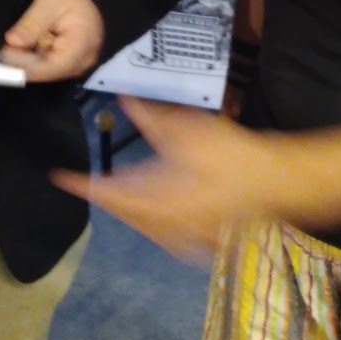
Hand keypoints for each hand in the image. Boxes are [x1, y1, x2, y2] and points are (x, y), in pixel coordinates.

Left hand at [4, 0, 103, 82]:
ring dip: (28, 59)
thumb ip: (32, 23)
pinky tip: (28, 44)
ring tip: (19, 41)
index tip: (5, 53)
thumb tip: (13, 41)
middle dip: (23, 62)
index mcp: (80, 47)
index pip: (49, 67)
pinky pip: (48, 66)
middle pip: (46, 72)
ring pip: (44, 71)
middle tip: (5, 47)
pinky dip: (34, 57)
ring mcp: (76, 65)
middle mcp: (81, 63)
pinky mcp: (69, 64)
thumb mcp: (49, 2)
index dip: (24, 64)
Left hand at [51, 95, 284, 262]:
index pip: (109, 193)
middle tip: (88, 181)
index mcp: (157, 200)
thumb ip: (152, 119)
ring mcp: (185, 236)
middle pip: (125, 214)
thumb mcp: (188, 130)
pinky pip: (165, 233)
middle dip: (107, 197)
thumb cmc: (233, 156)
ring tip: (117, 191)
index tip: (61, 177)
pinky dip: (152, 221)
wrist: (278, 182)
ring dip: (129, 209)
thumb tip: (121, 99)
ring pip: (145, 226)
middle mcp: (166, 224)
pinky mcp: (201, 239)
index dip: (82, 185)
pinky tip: (155, 209)